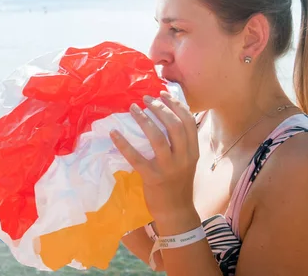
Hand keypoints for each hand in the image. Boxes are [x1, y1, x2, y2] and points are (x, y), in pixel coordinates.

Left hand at [109, 90, 199, 223]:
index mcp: (193, 151)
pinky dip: (123, 143)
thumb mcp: (186, 161)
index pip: (188, 122)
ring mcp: (168, 168)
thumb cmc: (178, 184)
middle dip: (160, 108)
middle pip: (174, 125)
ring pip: (157, 138)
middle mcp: (183, 158)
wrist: (176, 212)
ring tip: (133, 108)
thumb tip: (166, 116)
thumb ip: (181, 143)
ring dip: (144, 120)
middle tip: (146, 99)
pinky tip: (114, 132)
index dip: (176, 105)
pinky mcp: (152, 177)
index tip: (163, 94)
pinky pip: (136, 157)